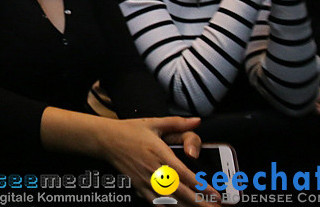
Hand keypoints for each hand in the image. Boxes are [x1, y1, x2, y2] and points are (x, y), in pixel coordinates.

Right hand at [97, 116, 217, 203]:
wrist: (105, 140)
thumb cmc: (129, 131)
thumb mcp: (153, 123)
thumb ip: (176, 123)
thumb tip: (196, 121)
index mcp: (159, 153)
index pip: (183, 174)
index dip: (200, 186)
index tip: (214, 193)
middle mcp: (153, 169)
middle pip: (180, 191)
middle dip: (199, 202)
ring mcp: (145, 180)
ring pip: (169, 200)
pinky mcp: (138, 186)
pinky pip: (155, 202)